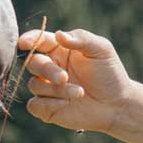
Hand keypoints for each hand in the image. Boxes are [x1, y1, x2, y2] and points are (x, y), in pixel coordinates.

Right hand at [17, 28, 135, 134]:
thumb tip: (59, 34)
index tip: (24, 42)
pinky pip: (34, 105)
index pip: (38, 41)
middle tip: (64, 77)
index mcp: (59, 50)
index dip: (29, 40)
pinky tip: (66, 104)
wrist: (117, 104)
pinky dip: (48, 104)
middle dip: (46, 69)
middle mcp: (50, 67)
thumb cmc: (110, 74)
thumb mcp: (101, 50)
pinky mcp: (47, 107)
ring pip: (35, 85)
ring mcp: (47, 88)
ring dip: (56, 89)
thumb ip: (81, 39)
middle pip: (33, 63)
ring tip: (80, 93)